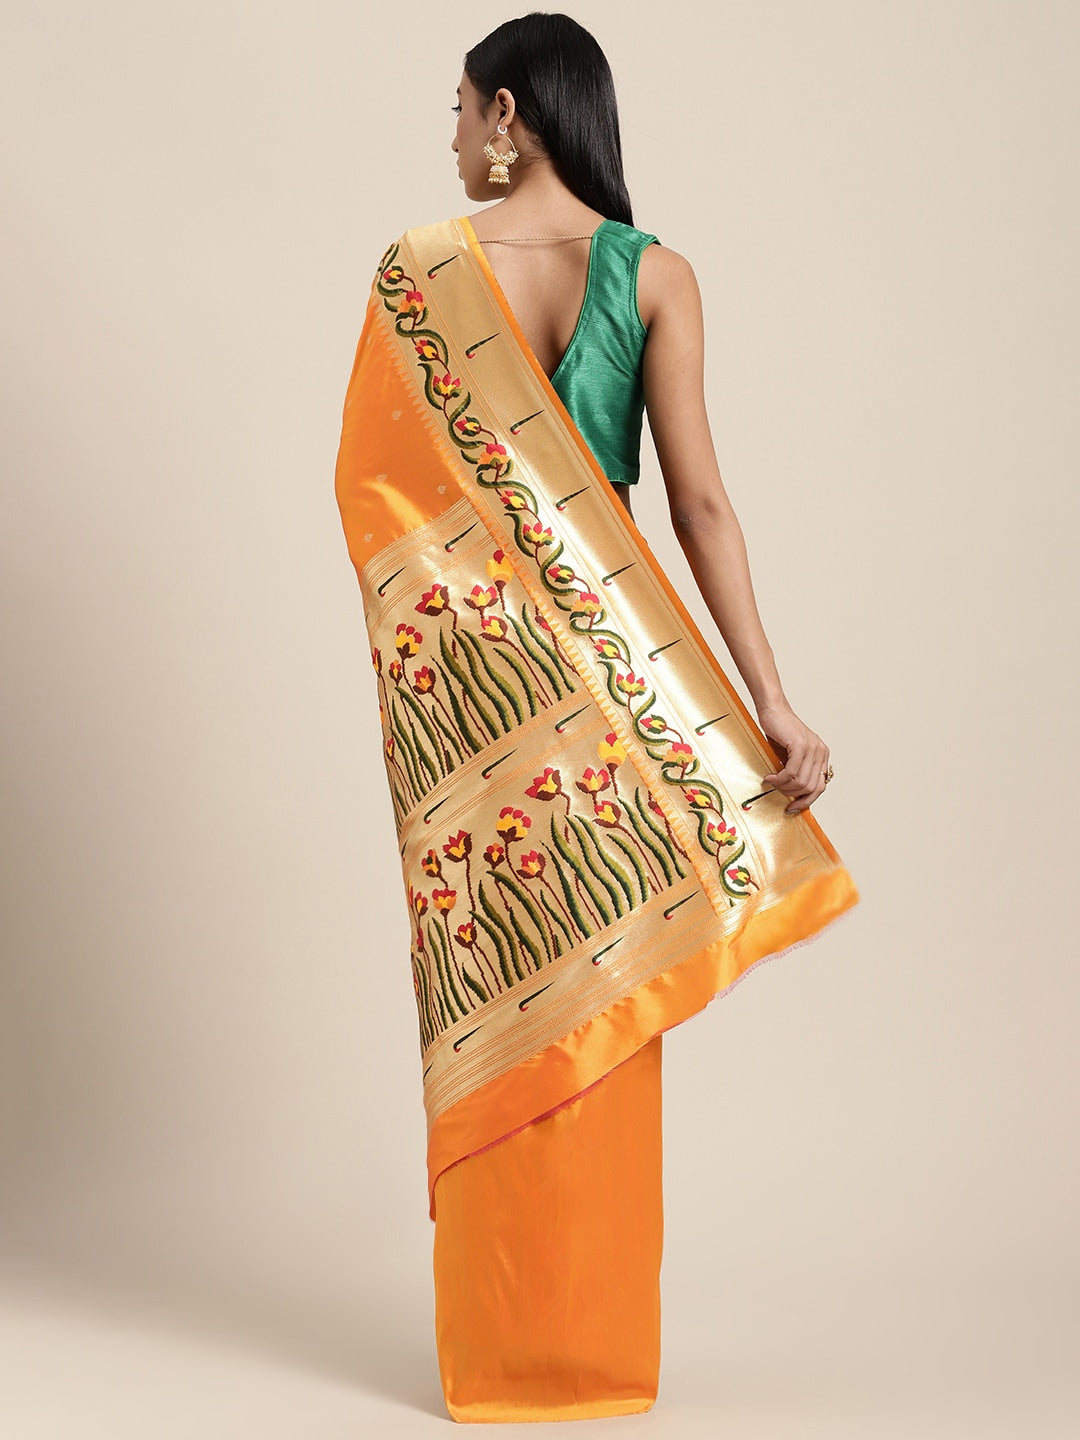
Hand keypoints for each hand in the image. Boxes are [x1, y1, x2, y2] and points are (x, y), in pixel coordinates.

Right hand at [755, 701, 830, 815]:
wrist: (773, 711)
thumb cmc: (779, 732)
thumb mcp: (791, 756)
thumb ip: (796, 772)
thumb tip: (793, 796)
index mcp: (822, 756)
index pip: (820, 787)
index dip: (806, 801)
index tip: (792, 808)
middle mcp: (821, 752)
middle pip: (811, 787)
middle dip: (792, 795)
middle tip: (777, 791)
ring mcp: (812, 748)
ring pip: (801, 782)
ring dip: (783, 787)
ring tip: (772, 782)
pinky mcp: (800, 745)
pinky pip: (791, 772)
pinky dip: (779, 779)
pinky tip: (770, 777)